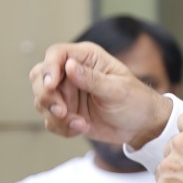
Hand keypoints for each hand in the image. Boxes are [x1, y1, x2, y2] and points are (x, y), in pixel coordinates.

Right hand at [30, 42, 173, 146]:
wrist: (142, 127)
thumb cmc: (136, 101)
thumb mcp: (117, 90)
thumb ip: (92, 79)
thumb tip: (68, 66)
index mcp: (87, 58)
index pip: (56, 54)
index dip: (49, 68)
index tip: (51, 86)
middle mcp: (73, 72)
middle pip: (40, 76)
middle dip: (46, 95)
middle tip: (62, 111)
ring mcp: (67, 93)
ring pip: (42, 100)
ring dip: (55, 115)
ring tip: (79, 123)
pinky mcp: (66, 112)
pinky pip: (51, 120)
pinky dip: (62, 127)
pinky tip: (82, 128)